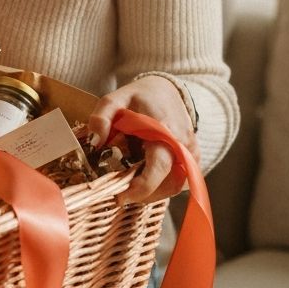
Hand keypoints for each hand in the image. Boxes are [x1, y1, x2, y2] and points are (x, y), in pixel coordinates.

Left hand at [85, 75, 199, 204]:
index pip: (159, 166)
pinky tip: (143, 180)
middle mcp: (184, 144)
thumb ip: (101, 117)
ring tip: (129, 187)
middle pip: (169, 184)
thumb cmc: (139, 97)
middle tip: (120, 195)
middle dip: (144, 195)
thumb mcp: (114, 99)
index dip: (142, 187)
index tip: (121, 197)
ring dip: (153, 193)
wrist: (167, 91)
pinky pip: (180, 181)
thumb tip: (94, 142)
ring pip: (175, 186)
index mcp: (165, 130)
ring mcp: (192, 153)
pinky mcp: (194, 160)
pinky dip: (162, 187)